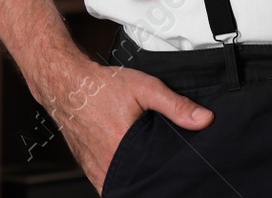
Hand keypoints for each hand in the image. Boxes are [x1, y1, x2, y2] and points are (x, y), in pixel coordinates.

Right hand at [32, 55, 213, 192]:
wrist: (68, 85)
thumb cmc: (102, 87)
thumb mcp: (146, 89)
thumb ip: (177, 106)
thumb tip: (204, 120)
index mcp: (121, 147)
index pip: (152, 175)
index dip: (167, 173)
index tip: (176, 168)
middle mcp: (106, 164)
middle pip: (137, 182)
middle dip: (152, 175)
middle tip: (162, 163)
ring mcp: (95, 169)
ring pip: (121, 186)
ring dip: (135, 178)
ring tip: (148, 163)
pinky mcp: (88, 169)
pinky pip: (107, 183)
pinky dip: (121, 177)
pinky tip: (132, 165)